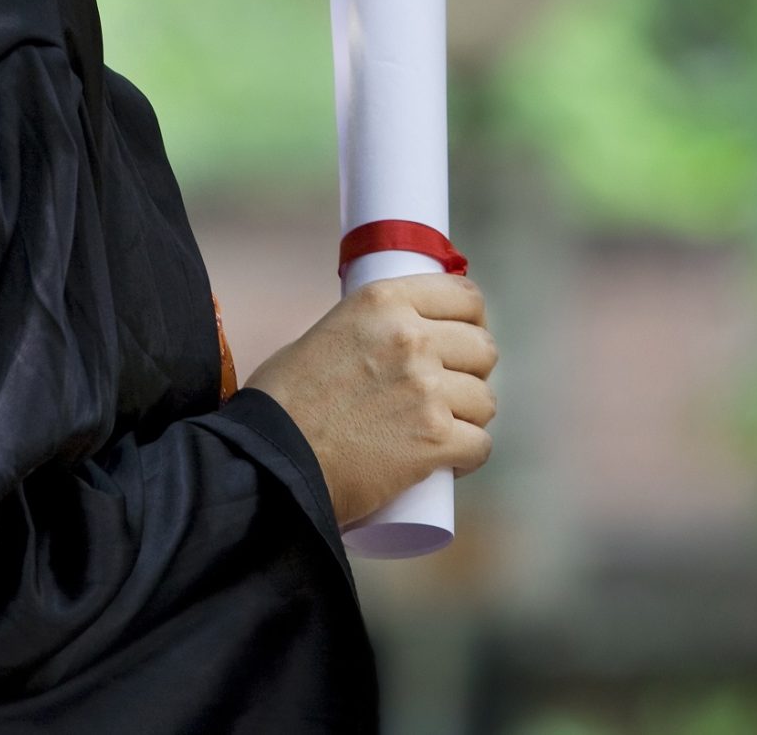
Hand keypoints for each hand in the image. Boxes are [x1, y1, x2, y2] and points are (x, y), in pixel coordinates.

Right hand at [241, 272, 497, 529]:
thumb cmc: (283, 402)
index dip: (472, 319)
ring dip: (469, 416)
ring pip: (485, 400)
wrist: (270, 458)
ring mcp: (427, 390)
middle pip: (482, 348)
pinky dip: (468, 457)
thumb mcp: (326, 332)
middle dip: (472, 371)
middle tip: (450, 391)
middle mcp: (411, 339)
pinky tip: (450, 461)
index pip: (464, 295)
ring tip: (442, 429)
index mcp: (383, 302)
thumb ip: (370, 329)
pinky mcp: (435, 440)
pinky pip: (480, 445)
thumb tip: (397, 339)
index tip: (464, 337)